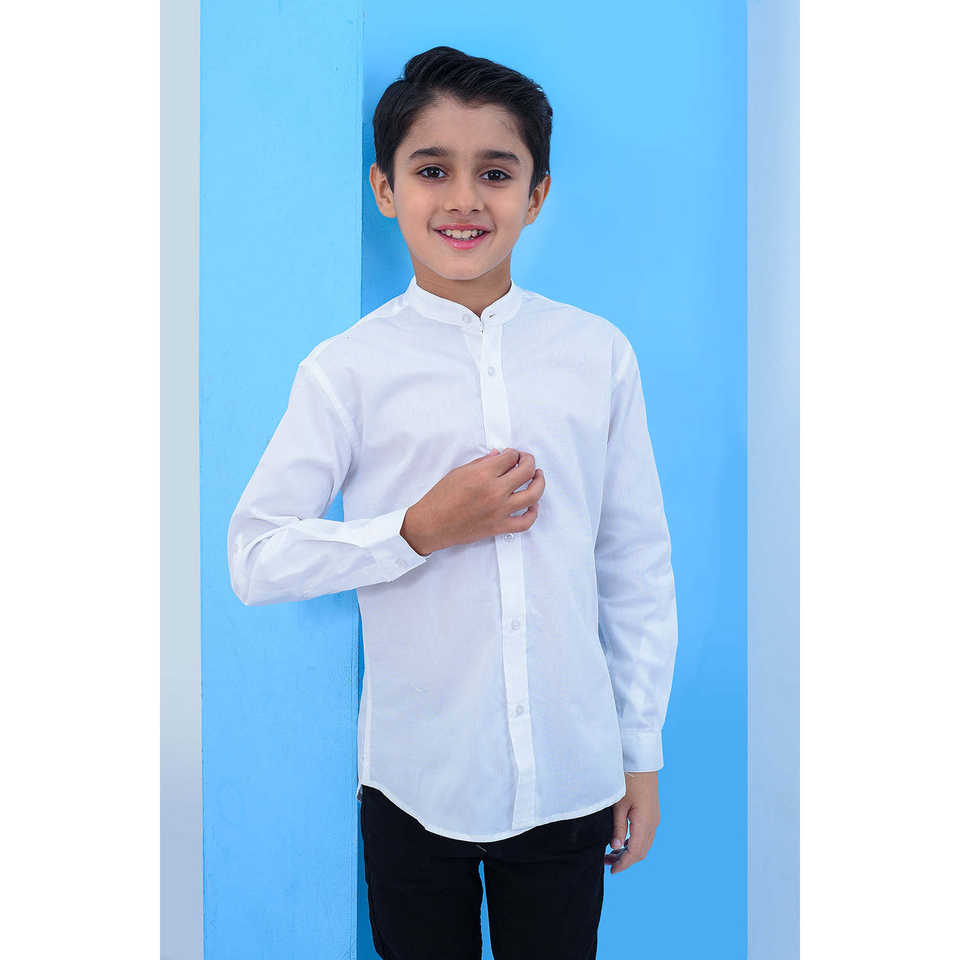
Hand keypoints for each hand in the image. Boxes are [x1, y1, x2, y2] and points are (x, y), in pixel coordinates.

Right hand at [402, 448, 544, 554]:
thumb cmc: (440, 498)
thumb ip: (481, 463)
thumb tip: (498, 456)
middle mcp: (495, 491)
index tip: (512, 454)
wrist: (431, 525)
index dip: (513, 453)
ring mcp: (499, 510)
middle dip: (529, 461)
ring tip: (537, 477)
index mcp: (483, 474)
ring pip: (533, 495)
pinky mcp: (499, 527)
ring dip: (539, 483)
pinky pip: (525, 522)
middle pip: (526, 472)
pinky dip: (533, 513)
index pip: (510, 457)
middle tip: (526, 460)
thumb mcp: (458, 473)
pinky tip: (533, 505)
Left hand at [604, 771, 659, 874]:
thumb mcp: (619, 804)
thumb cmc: (628, 780)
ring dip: (629, 852)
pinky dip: (634, 843)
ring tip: (611, 854)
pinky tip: (621, 842)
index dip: (624, 864)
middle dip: (625, 860)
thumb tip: (615, 847)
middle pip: (641, 851)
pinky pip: (645, 836)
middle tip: (607, 864)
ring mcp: (654, 819)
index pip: (635, 852)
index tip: (612, 871)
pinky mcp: (652, 814)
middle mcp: (653, 823)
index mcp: (645, 823)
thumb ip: (617, 827)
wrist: (641, 762)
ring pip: (644, 844)